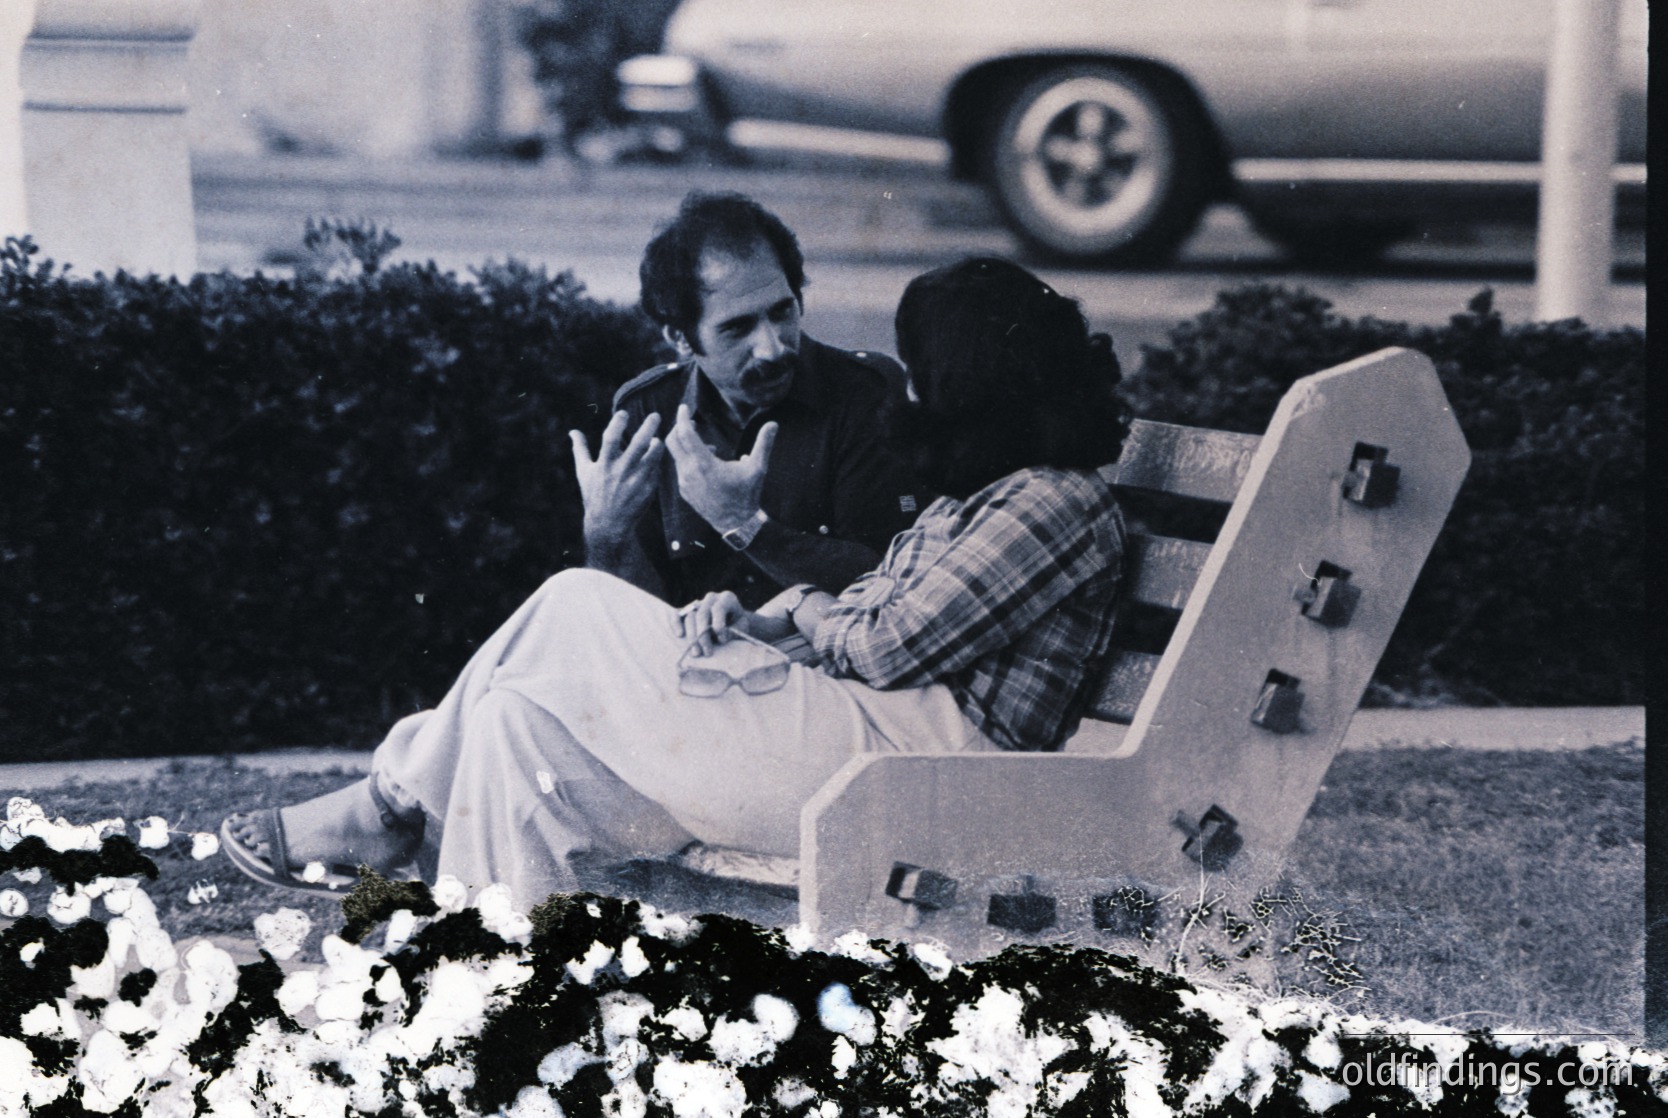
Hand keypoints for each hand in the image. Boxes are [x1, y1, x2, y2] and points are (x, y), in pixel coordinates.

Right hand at [571, 411, 662, 546]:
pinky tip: (656, 456)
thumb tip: (572, 431)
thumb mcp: (584, 472)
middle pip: (637, 445)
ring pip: (652, 457)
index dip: (617, 424)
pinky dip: (657, 461)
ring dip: (657, 445)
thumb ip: (580, 449)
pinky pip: (656, 470)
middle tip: (656, 415)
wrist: (608, 525)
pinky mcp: (648, 490)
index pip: (610, 439)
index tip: (624, 413)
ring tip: (657, 439)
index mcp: (604, 465)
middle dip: (648, 428)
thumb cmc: (594, 495)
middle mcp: (621, 472)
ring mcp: (636, 481)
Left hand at [664, 404, 776, 532]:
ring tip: (708, 447)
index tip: (684, 407)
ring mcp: (684, 483)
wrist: (737, 524)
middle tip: (691, 422)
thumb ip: (763, 444)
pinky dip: (688, 460)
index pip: (685, 434)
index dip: (683, 418)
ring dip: (687, 446)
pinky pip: (680, 469)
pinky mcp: (684, 491)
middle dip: (679, 428)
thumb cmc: (747, 494)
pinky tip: (706, 463)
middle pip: (673, 442)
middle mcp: (689, 472)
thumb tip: (773, 424)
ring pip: (676, 456)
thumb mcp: (757, 468)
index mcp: (704, 464)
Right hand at [674, 590, 752, 654]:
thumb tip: (720, 639)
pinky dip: (676, 623)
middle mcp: (711, 598)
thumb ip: (734, 631)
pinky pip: (678, 614)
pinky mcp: (687, 610)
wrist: (733, 623)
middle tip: (707, 652)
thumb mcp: (742, 627)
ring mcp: (698, 603)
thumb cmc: (738, 626)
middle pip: (702, 614)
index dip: (718, 625)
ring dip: (692, 637)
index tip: (722, 640)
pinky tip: (679, 635)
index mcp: (727, 598)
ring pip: (690, 617)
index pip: (718, 609)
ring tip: (697, 653)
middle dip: (703, 635)